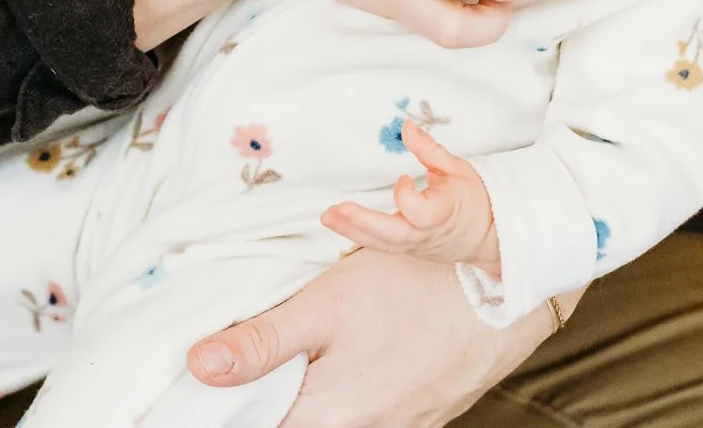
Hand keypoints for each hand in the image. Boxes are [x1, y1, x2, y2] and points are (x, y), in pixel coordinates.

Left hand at [186, 248, 553, 427]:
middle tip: (260, 356)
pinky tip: (352, 362)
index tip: (212, 375)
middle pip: (295, 423)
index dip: (229, 404)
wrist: (505, 288)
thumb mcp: (325, 303)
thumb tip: (197, 368)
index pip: (255, 425)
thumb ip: (260, 342)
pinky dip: (349, 398)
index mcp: (327, 420)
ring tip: (307, 356)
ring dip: (312, 396)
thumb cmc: (413, 288)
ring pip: (333, 421)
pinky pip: (372, 418)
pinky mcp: (423, 419)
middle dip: (271, 398)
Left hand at [322, 121, 499, 273]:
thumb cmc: (473, 198)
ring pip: (382, 244)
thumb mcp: (457, 168)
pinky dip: (359, 235)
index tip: (404, 176)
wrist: (488, 236)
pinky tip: (339, 222)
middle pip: (392, 235)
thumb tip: (405, 126)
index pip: (418, 211)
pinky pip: (381, 246)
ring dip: (352, 231)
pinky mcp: (407, 250)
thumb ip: (429, 149)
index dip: (405, 194)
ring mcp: (416, 246)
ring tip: (327, 216)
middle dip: (362, 224)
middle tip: (334, 211)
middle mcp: (427, 234)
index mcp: (444, 212)